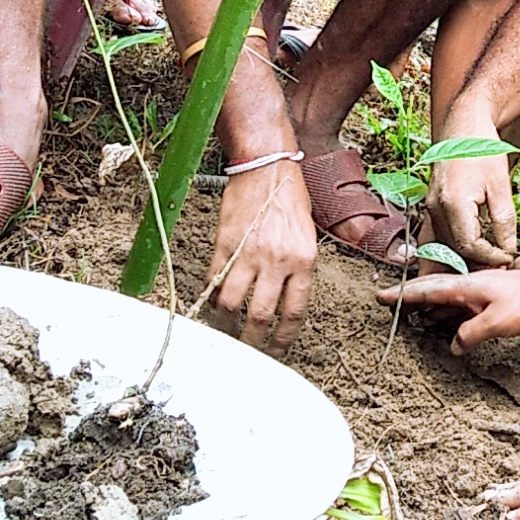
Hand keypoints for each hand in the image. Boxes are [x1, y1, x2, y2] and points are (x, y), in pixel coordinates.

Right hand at [206, 159, 316, 349]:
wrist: (266, 166)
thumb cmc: (290, 197)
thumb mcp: (307, 236)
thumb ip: (298, 269)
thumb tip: (285, 301)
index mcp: (304, 261)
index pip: (293, 313)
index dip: (283, 339)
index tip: (277, 352)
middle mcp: (278, 261)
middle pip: (261, 316)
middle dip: (253, 342)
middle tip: (248, 353)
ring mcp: (249, 253)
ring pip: (232, 304)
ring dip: (226, 325)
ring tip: (224, 333)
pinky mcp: (225, 244)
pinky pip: (215, 280)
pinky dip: (212, 297)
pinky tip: (212, 306)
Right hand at [375, 264, 519, 348]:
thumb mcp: (495, 323)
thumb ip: (469, 335)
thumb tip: (453, 346)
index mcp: (465, 286)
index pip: (426, 289)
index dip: (402, 294)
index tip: (380, 296)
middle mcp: (469, 285)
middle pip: (431, 290)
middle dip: (409, 297)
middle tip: (387, 302)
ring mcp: (479, 291)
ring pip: (445, 298)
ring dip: (426, 305)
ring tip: (410, 315)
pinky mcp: (490, 299)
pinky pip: (460, 305)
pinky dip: (445, 312)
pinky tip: (443, 321)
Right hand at [427, 144, 519, 265]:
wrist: (463, 126)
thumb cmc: (482, 149)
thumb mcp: (500, 185)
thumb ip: (504, 221)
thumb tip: (507, 250)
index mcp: (453, 203)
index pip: (469, 246)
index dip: (490, 257)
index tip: (507, 258)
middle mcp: (435, 208)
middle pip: (454, 250)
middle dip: (477, 262)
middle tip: (499, 264)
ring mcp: (430, 207)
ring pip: (444, 246)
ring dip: (464, 258)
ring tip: (486, 263)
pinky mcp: (431, 206)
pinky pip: (438, 235)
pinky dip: (452, 247)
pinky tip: (467, 254)